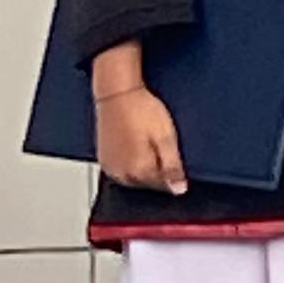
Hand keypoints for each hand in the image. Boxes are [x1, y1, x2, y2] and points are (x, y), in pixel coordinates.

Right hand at [94, 61, 187, 193]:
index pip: (164, 186)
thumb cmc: (140, 109)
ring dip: (143, 168)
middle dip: (158, 170)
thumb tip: (179, 189)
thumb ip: (172, 166)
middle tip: (159, 145)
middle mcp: (122, 174)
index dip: (173, 172)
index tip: (173, 156)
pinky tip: (134, 147)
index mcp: (140, 170)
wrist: (117, 93)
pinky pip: (121, 172)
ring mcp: (111, 167)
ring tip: (145, 142)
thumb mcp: (166, 136)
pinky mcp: (104, 160)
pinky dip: (130, 165)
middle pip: (148, 184)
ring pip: (134, 179)